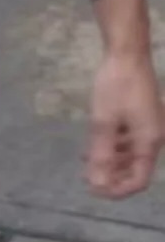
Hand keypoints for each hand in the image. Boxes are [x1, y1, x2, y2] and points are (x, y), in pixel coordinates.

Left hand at [85, 52, 163, 197]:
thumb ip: (101, 154)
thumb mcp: (104, 121)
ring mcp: (148, 125)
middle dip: (112, 175)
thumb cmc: (116, 85)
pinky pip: (129, 138)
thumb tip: (97, 184)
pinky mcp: (141, 114)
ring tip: (87, 162)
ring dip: (111, 160)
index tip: (95, 190)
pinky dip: (114, 144)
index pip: (139, 180)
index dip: (118, 190)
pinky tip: (95, 143)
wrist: (127, 51)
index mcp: (149, 142)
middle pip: (136, 168)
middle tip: (87, 177)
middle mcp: (153, 137)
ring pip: (131, 153)